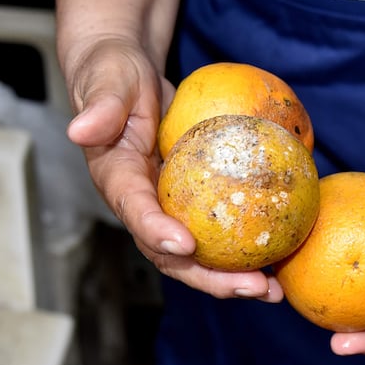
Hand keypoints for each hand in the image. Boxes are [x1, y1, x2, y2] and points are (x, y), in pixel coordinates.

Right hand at [64, 38, 280, 300]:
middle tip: (252, 287)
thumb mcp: (109, 81)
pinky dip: (250, 245)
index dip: (157, 233)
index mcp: (117, 181)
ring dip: (235, 276)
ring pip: (201, 254)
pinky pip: (223, 228)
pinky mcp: (196, 203)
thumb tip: (79, 129)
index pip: (135, 213)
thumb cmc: (117, 75)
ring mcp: (171, 208)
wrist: (131, 78)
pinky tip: (284, 252)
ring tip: (273, 290)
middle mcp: (143, 206)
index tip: (187, 245)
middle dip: (210, 278)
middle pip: (172, 255)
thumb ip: (100, 106)